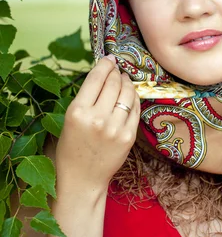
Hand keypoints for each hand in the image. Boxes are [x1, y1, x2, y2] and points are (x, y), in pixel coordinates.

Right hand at [56, 55, 140, 195]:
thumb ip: (87, 96)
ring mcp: (116, 128)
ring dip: (127, 83)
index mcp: (78, 112)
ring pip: (128, 94)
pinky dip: (133, 99)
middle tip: (116, 69)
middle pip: (114, 83)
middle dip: (116, 72)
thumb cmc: (72, 147)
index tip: (109, 58)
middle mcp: (98, 118)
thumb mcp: (70, 119)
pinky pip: (135, 109)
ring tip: (124, 80)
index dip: (105, 64)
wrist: (82, 179)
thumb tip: (104, 72)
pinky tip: (129, 96)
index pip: (96, 78)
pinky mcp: (129, 136)